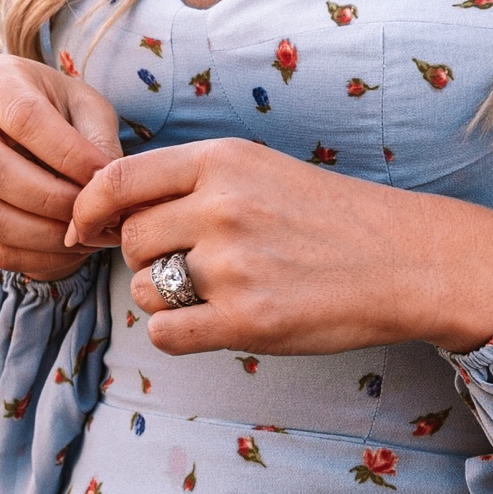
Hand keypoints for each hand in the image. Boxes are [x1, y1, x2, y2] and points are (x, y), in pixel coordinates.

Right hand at [0, 54, 122, 281]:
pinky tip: (69, 249)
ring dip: (41, 235)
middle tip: (93, 212)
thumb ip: (98, 141)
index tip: (104, 176)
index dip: (67, 153)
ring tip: (85, 235)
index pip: (22, 117)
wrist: (31, 131)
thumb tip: (102, 188)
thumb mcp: (89, 109)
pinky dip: (34, 257)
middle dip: (49, 198)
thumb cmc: (64, 113)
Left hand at [65, 134, 492, 357]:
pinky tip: (212, 322)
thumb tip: (101, 214)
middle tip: (187, 265)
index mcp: (222, 160)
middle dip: (145, 258)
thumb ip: (187, 183)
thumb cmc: (327, 216)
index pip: (117, 180)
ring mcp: (234, 265)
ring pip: (145, 289)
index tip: (88, 228)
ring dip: (163, 297)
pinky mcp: (248, 321)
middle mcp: (222, 207)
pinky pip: (165, 333)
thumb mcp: (260, 169)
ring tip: (214, 292)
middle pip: (131, 240)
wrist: (404, 260)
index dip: (90, 208)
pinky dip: (177, 332)